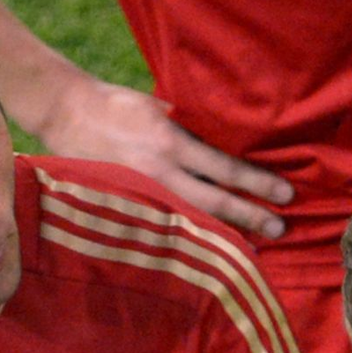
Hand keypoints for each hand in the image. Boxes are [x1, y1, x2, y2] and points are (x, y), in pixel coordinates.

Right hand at [40, 74, 292, 238]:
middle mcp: (159, 173)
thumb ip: (190, 126)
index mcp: (170, 142)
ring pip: (193, 221)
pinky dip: (191, 238)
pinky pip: (167, 227)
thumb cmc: (117, 104)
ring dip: (226, 234)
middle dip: (250, 216)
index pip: (224, 168)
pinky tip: (210, 248)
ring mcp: (143, 194)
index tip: (284, 194)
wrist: (66, 113)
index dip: (257, 183)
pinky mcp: (129, 207)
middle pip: (215, 202)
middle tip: (281, 228)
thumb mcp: (158, 106)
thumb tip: (225, 139)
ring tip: (254, 246)